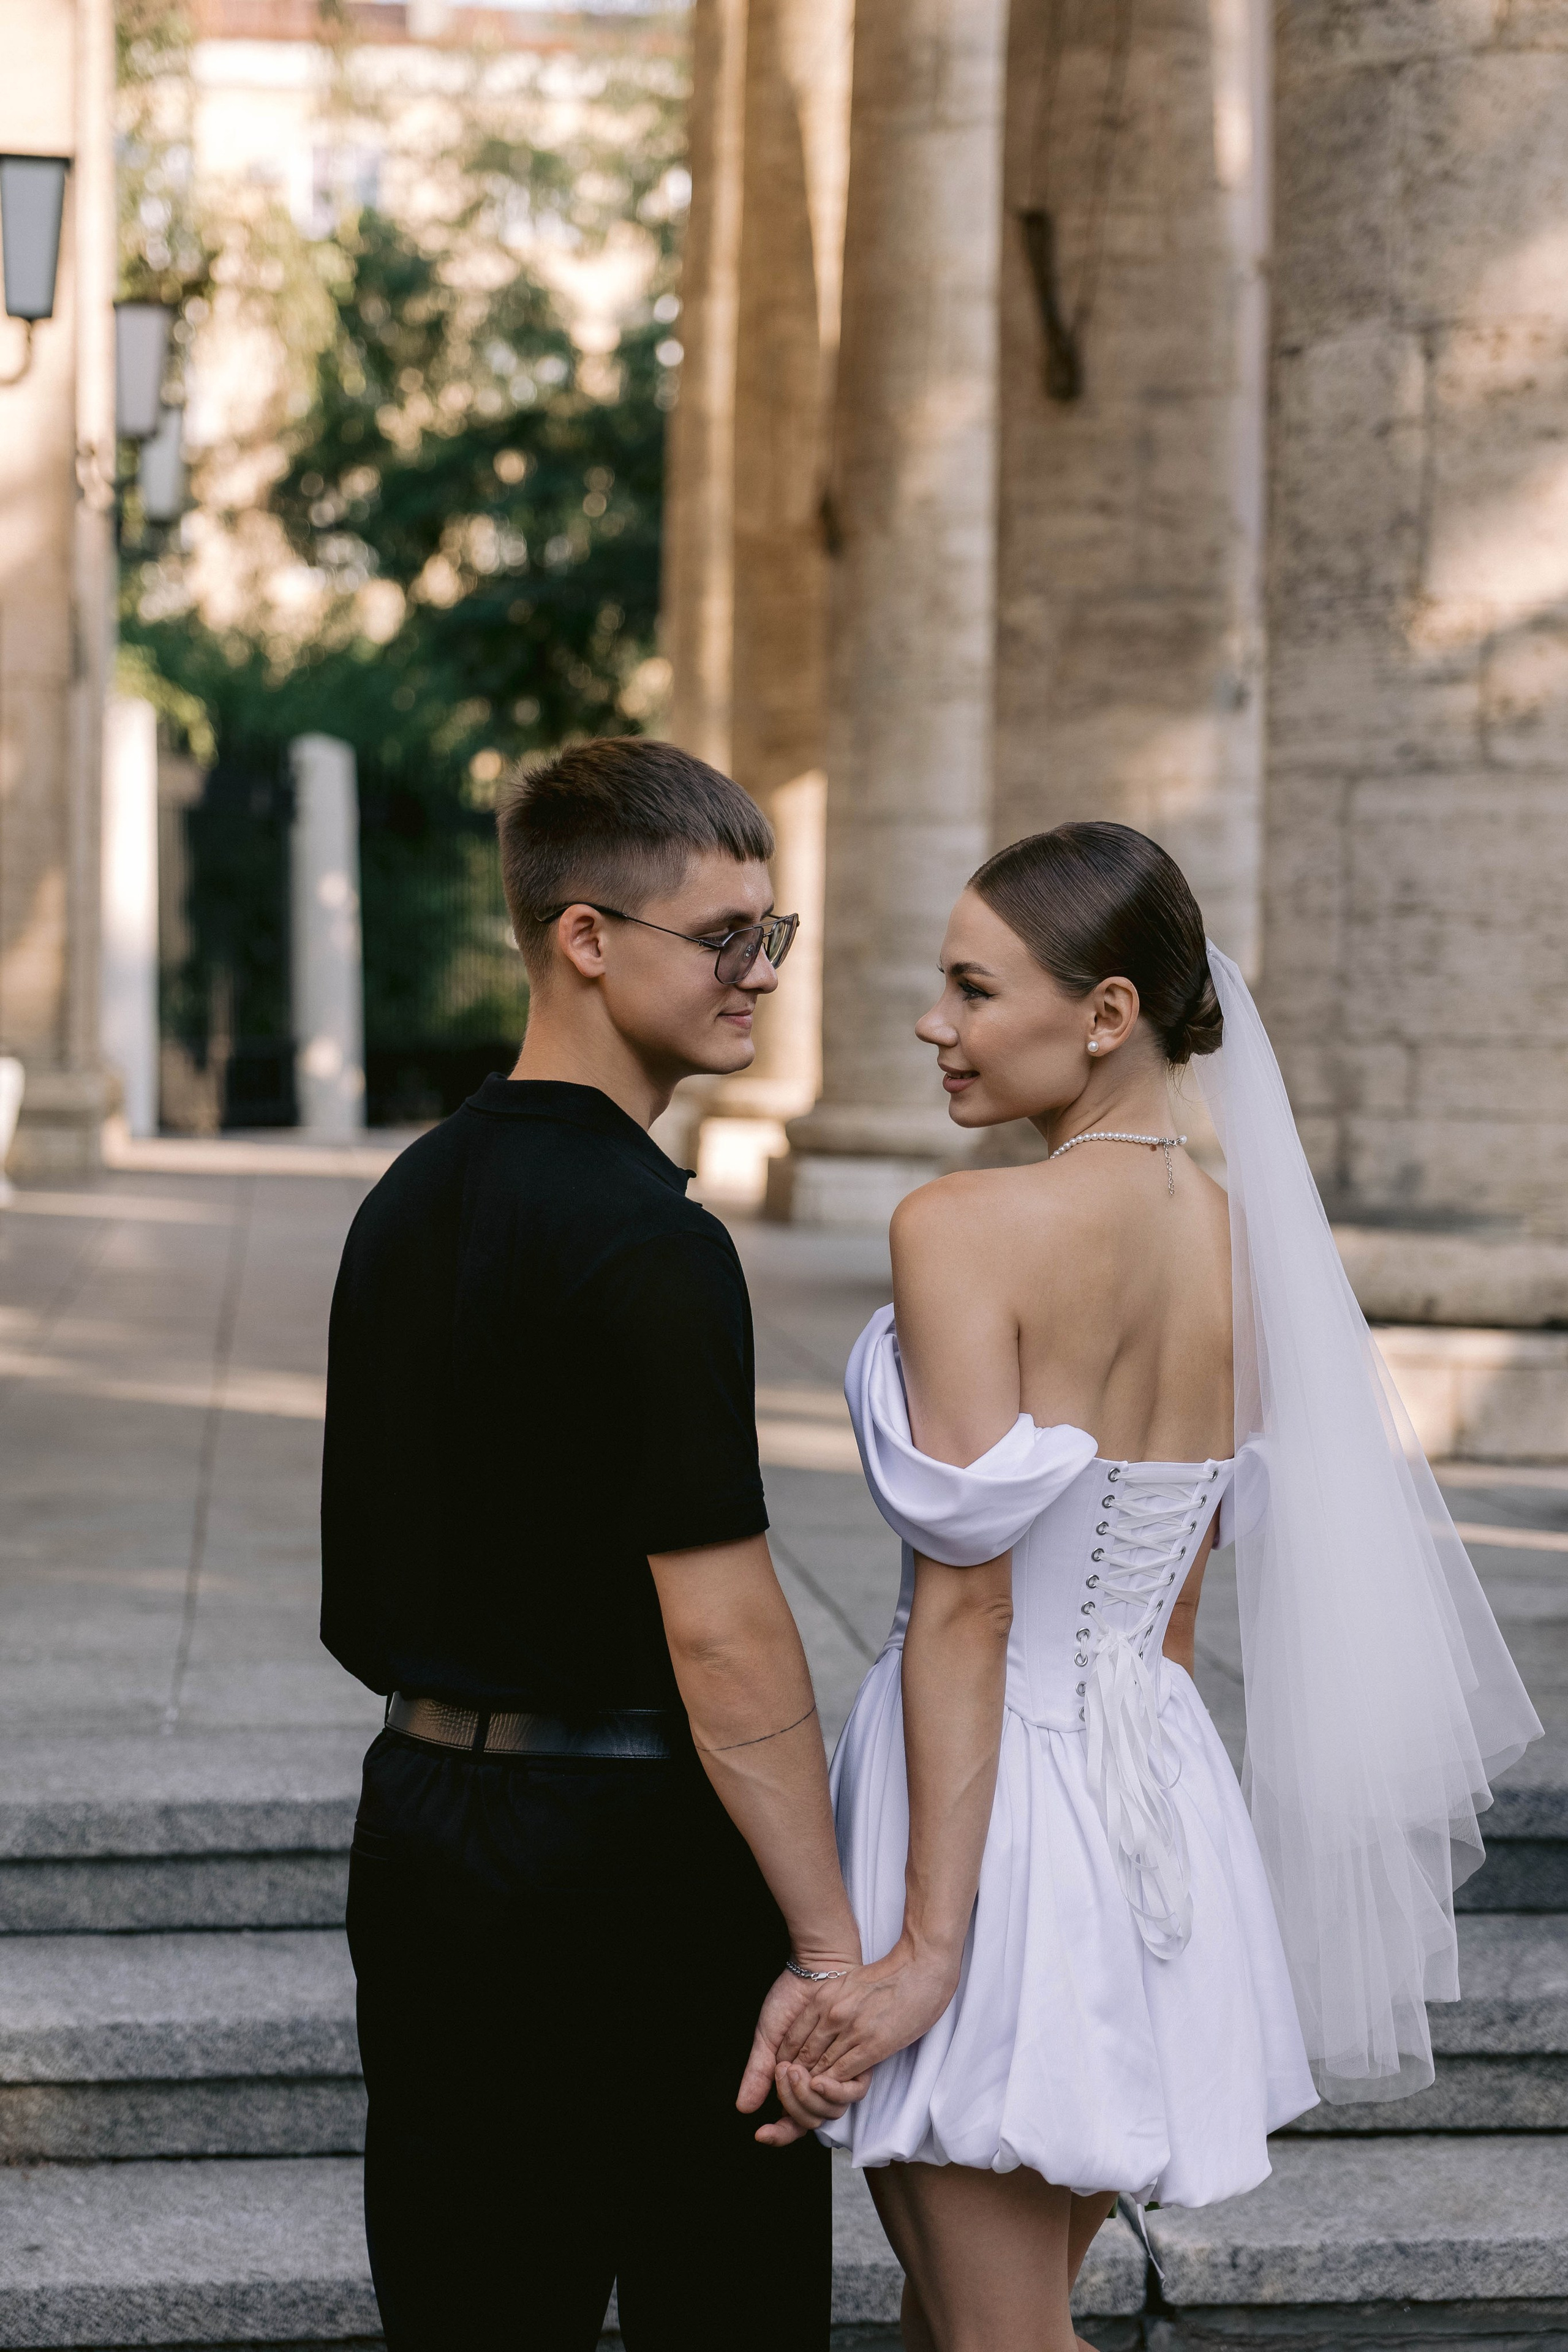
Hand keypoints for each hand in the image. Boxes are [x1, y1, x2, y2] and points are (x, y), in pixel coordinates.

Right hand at [737, 1964, 867, 2146]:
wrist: (814, 1973)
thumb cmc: (790, 2002)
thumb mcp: (768, 2038)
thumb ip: (759, 2073)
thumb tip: (743, 2107)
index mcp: (795, 2084)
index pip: (790, 2123)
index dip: (777, 2134)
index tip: (760, 2133)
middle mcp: (817, 2086)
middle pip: (808, 2121)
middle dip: (791, 2104)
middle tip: (781, 2073)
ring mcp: (837, 2078)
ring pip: (827, 2113)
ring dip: (806, 2097)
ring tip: (793, 2069)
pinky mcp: (857, 2065)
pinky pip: (848, 2095)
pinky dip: (831, 2092)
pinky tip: (817, 2078)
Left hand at [775, 1934, 958, 2082]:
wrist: (920, 1967)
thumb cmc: (889, 1974)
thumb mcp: (848, 1983)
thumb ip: (832, 2003)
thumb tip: (821, 2024)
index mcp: (824, 1997)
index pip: (794, 2036)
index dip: (788, 2057)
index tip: (788, 2070)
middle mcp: (833, 2014)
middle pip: (804, 2055)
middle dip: (798, 2075)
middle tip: (795, 2090)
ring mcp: (852, 2031)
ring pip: (822, 2067)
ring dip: (815, 2083)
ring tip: (810, 2096)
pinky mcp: (873, 2045)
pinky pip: (844, 2073)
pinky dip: (835, 2086)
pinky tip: (832, 2092)